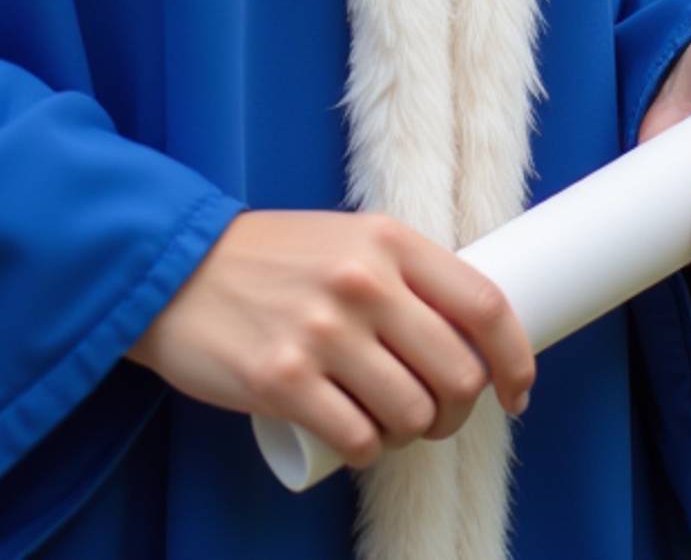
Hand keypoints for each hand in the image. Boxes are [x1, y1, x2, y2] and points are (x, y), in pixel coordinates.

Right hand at [122, 207, 535, 470]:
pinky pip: (360, 442)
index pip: (485, 305)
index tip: (516, 391)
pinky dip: (368, 452)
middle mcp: (362, 282)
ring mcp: (323, 333)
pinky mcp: (284, 381)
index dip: (516, 359)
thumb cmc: (270, 259)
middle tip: (434, 415)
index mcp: (387, 240)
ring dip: (410, 435)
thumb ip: (401, 273)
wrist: (175, 269)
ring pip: (413, 415)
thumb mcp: (345, 239)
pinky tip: (353, 439)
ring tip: (387, 423)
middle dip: (457, 411)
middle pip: (457, 374)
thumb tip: (468, 333)